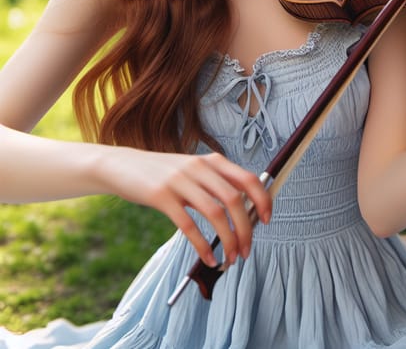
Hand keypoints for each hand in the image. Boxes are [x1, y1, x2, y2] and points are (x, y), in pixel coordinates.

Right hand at [99, 148, 271, 266]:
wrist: (123, 166)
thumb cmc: (163, 173)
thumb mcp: (193, 170)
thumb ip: (216, 184)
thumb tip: (244, 211)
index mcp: (212, 160)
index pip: (249, 179)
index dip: (263, 200)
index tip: (267, 220)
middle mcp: (200, 167)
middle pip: (235, 200)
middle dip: (246, 229)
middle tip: (246, 250)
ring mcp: (180, 181)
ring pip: (216, 214)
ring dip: (228, 240)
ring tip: (231, 258)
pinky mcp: (161, 197)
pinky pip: (188, 225)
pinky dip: (202, 246)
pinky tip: (208, 258)